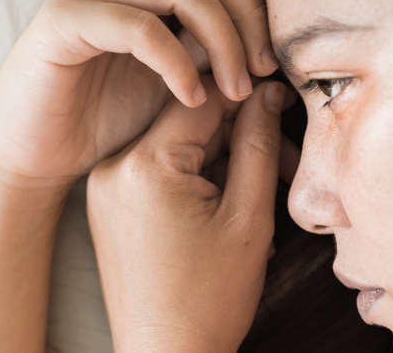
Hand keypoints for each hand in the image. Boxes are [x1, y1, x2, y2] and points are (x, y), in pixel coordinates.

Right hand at [0, 0, 276, 197]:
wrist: (35, 155)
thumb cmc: (108, 116)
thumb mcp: (180, 71)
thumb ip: (215, 41)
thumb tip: (270, 33)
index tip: (270, 53)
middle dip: (248, 15)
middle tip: (262, 73)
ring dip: (224, 41)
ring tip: (234, 93)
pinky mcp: (61, 21)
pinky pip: (141, 27)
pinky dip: (179, 63)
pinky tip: (191, 99)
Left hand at [88, 80, 286, 351]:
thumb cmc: (209, 300)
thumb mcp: (248, 218)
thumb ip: (257, 146)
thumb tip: (264, 92)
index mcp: (145, 166)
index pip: (202, 97)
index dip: (248, 92)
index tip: (283, 95)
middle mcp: (114, 168)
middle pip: (188, 123)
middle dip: (240, 135)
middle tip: (287, 161)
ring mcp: (105, 188)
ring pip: (176, 147)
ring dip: (222, 158)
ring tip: (264, 188)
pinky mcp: (108, 207)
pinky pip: (159, 172)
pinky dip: (196, 178)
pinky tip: (230, 202)